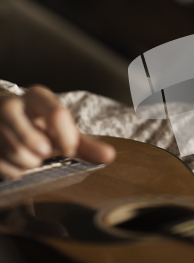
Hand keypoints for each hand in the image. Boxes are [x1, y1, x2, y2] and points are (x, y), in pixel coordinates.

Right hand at [0, 85, 114, 178]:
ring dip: (29, 162)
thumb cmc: (39, 127)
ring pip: (16, 153)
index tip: (69, 149)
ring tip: (31, 155)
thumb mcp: (63, 131)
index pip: (58, 115)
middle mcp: (12, 103)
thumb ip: (86, 145)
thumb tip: (110, 156)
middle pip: (34, 141)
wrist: (4, 122)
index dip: (67, 139)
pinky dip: (14, 170)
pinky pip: (2, 165)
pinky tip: (17, 161)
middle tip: (44, 150)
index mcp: (37, 97)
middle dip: (44, 153)